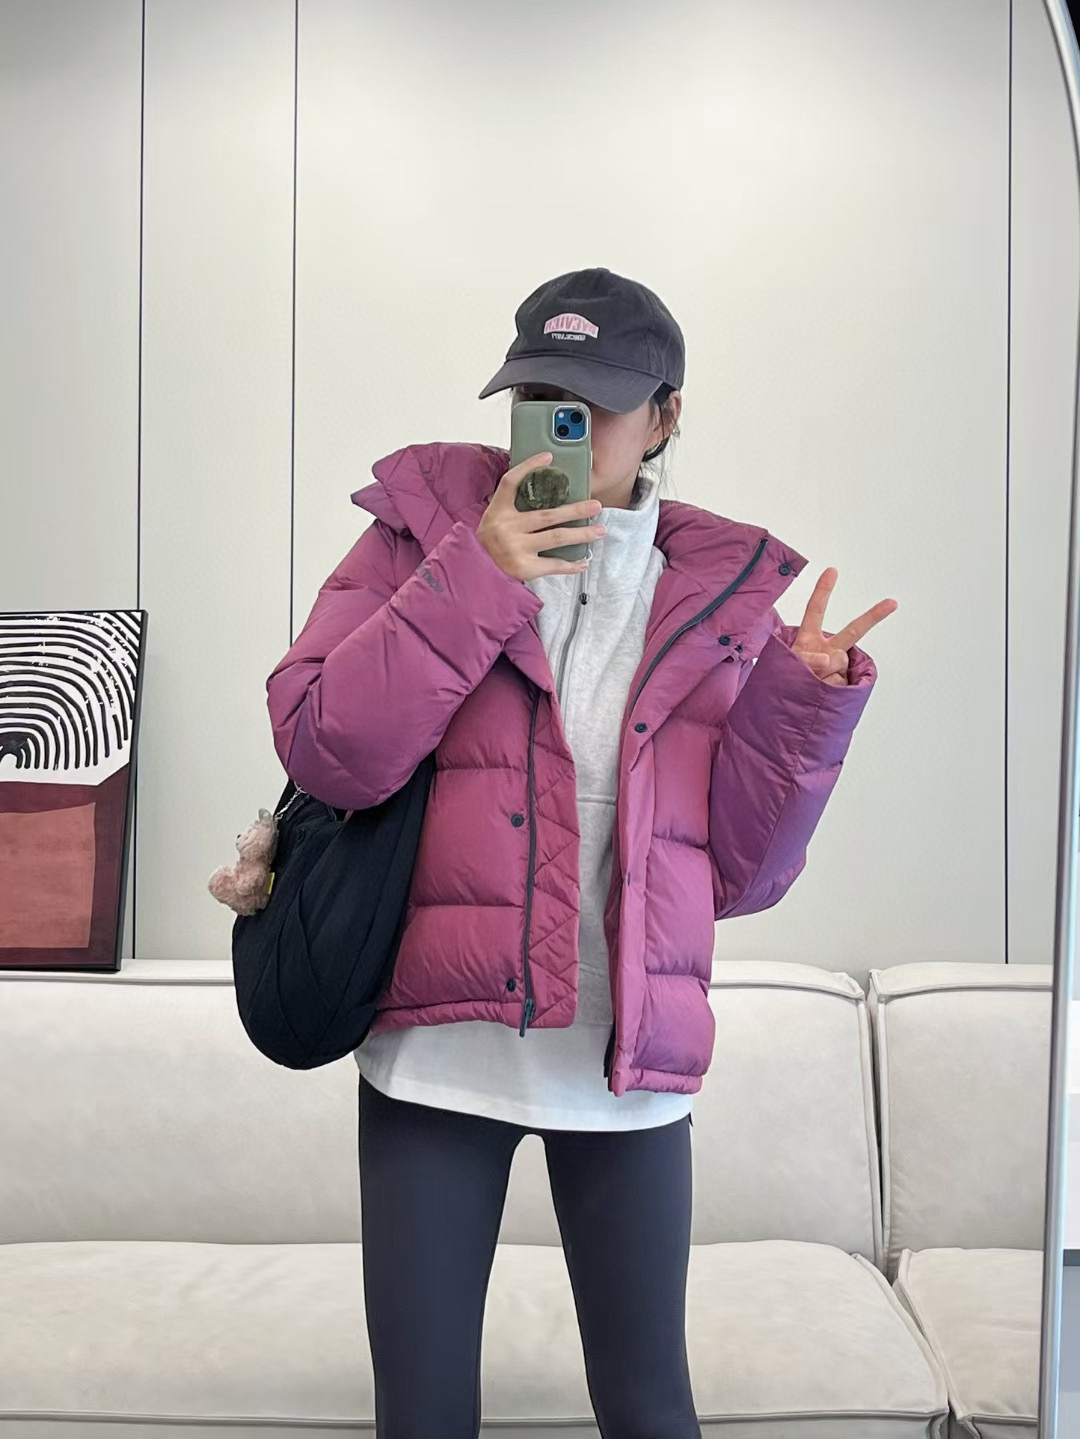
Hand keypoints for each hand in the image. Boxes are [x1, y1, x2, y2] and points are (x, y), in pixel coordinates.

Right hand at [476, 451, 605, 580]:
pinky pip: (554, 565)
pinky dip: (571, 565)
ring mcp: (516, 548)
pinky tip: (583, 562)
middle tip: (596, 506)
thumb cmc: (487, 547)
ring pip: (556, 538)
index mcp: (497, 512)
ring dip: (581, 534)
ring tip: (599, 530)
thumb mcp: (492, 521)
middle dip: (575, 510)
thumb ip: (512, 509)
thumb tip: (546, 495)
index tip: (548, 457)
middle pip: (547, 515)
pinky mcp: (524, 568)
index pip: (511, 482)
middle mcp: (507, 528)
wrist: (475, 575)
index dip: (528, 467)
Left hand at [790, 568, 896, 685]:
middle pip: (853, 631)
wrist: (792, 708)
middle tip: (892, 602)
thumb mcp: (787, 665)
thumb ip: (806, 659)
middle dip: (873, 616)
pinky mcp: (843, 684)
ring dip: (821, 674)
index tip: (832, 571)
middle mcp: (827, 650)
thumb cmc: (786, 680)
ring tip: (808, 683)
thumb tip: (826, 660)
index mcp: (809, 639)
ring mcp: (837, 668)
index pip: (815, 611)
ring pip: (838, 662)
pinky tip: (820, 694)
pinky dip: (828, 690)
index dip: (823, 591)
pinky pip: (839, 683)